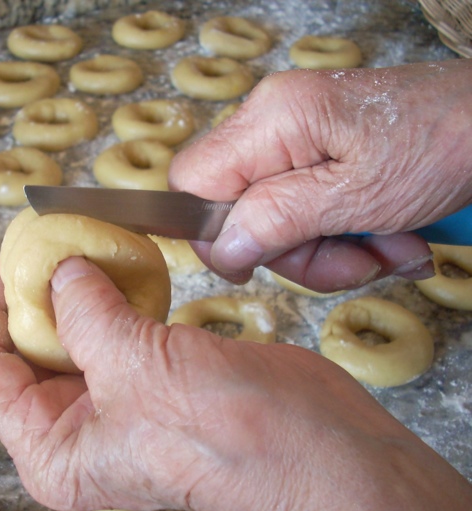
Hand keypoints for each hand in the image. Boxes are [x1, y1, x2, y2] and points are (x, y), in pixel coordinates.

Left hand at [0, 257, 471, 510]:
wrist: (316, 447)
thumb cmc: (222, 429)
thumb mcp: (133, 365)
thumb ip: (84, 311)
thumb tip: (61, 267)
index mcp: (53, 448)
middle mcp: (79, 429)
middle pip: (27, 351)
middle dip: (29, 295)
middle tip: (37, 240)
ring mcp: (119, 400)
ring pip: (74, 334)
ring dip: (73, 289)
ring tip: (74, 242)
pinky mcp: (156, 374)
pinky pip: (117, 326)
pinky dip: (114, 292)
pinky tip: (118, 262)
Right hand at [169, 59, 471, 290]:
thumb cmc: (441, 146)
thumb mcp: (357, 197)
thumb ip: (278, 219)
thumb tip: (223, 247)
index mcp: (271, 122)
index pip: (192, 181)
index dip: (213, 233)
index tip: (253, 265)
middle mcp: (273, 125)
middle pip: (238, 211)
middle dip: (295, 253)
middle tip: (352, 261)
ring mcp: (296, 141)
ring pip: (275, 222)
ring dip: (330, 254)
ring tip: (388, 251)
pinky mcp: (320, 156)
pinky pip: (307, 214)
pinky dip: (346, 239)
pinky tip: (391, 239)